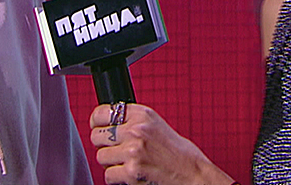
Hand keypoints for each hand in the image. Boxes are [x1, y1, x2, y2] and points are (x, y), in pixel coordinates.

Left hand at [89, 103, 235, 184]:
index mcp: (143, 115)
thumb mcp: (157, 126)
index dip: (96, 122)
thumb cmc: (179, 154)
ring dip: (110, 164)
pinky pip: (108, 175)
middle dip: (103, 145)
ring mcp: (133, 151)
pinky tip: (129, 175)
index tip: (97, 127)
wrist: (194, 173)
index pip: (102, 112)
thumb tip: (109, 124)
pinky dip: (116, 178)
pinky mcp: (132, 171)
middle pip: (97, 136)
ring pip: (101, 157)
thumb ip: (135, 122)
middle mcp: (136, 130)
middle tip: (114, 151)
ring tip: (125, 164)